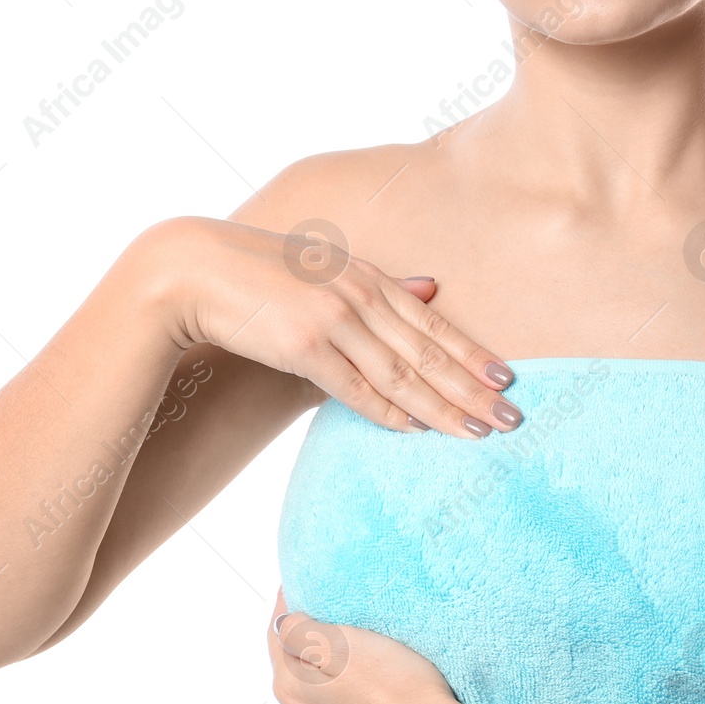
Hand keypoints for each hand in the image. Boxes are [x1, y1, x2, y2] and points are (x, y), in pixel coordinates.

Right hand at [129, 215, 521, 438]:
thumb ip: (379, 285)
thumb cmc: (260, 274)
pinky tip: (419, 431)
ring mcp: (333, 319)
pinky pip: (357, 388)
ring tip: (479, 434)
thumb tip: (434, 289)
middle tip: (513, 419)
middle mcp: (358, 295)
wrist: (192, 270)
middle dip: (474, 390)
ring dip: (444, 408)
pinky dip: (391, 412)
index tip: (509, 381)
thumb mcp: (327, 269)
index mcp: (367, 276)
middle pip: (429, 352)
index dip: (474, 355)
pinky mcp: (304, 345)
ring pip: (402, 374)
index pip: (433, 325)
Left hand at [265, 588, 482, 703]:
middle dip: (307, 649)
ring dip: (327, 687)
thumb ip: (302, 630)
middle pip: (295, 674)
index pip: (277, 637)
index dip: (288, 608)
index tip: (298, 587)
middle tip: (333, 625)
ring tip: (357, 670)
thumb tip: (284, 622)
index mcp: (291, 687)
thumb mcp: (346, 644)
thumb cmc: (397, 692)